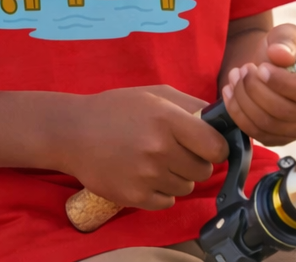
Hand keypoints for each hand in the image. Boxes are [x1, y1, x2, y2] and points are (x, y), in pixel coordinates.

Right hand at [60, 86, 228, 210]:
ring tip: (155, 160)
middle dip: (195, 161)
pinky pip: (167, 201)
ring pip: (186, 186)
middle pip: (204, 170)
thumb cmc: (116, 109)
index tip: (207, 144)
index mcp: (168, 119)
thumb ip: (191, 104)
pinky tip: (145, 174)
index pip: (216, 146)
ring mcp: (148, 176)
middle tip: (176, 150)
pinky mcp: (136, 197)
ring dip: (177, 176)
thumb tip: (220, 118)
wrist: (74, 133)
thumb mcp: (154, 94)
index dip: (215, 146)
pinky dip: (161, 191)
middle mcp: (160, 149)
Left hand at [221, 24, 295, 146]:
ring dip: (244, 100)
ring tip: (235, 77)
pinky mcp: (284, 139)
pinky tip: (231, 92)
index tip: (261, 68)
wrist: (270, 65)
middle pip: (287, 112)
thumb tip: (280, 54)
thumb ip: (284, 41)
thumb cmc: (283, 48)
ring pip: (269, 125)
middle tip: (243, 69)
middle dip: (256, 90)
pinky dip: (239, 113)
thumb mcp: (285, 34)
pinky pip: (259, 134)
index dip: (284, 83)